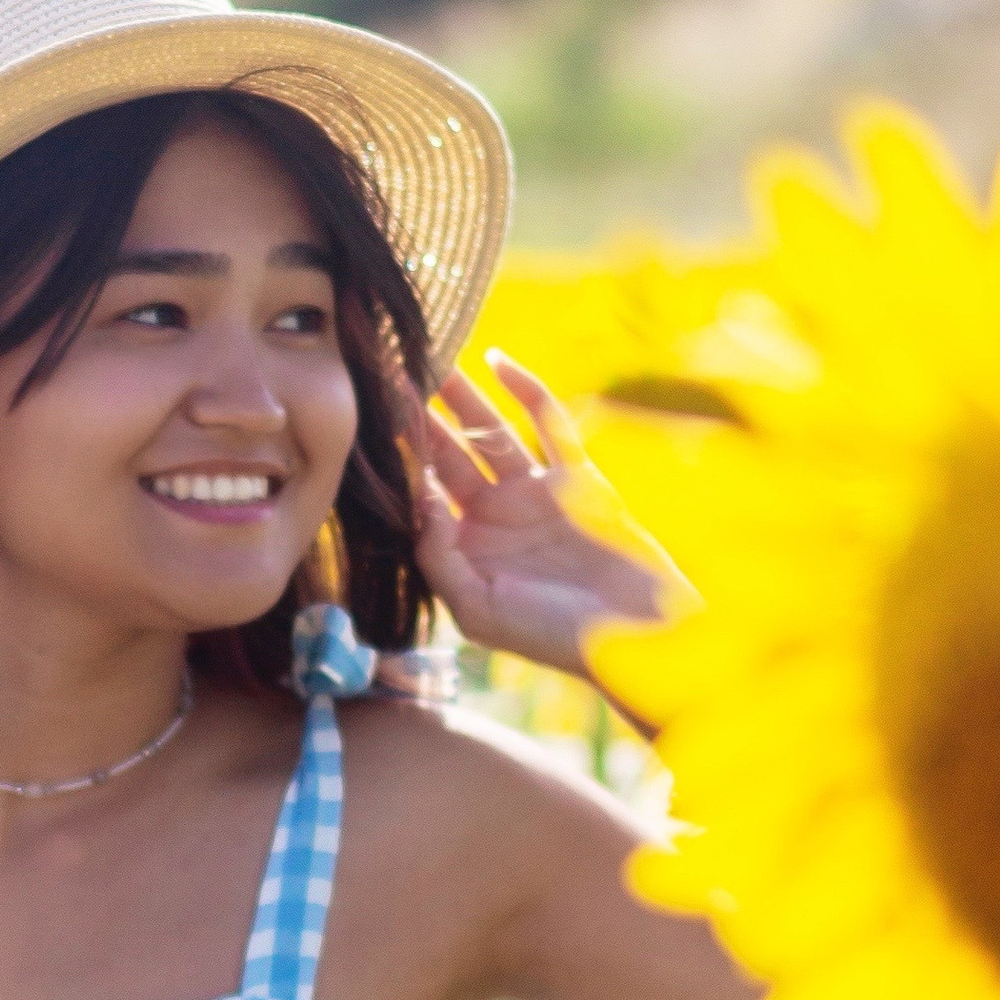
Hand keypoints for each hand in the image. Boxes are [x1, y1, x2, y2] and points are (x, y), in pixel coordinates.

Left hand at [407, 360, 682, 678]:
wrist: (635, 638)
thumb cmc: (552, 636)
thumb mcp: (478, 610)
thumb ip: (440, 558)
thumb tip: (421, 499)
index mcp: (467, 549)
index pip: (422, 495)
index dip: (397, 462)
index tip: (365, 422)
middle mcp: (495, 516)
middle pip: (448, 456)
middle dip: (420, 420)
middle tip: (388, 378)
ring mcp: (536, 493)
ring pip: (491, 433)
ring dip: (463, 398)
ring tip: (432, 360)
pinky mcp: (578, 477)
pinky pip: (548, 424)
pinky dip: (526, 391)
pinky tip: (497, 361)